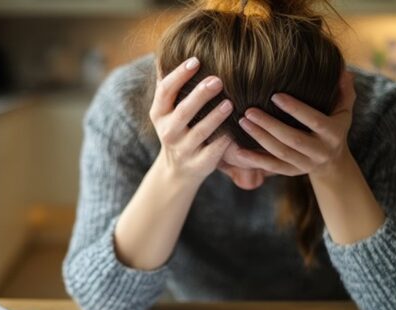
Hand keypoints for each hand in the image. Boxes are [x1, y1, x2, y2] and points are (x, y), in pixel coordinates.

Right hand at [150, 57, 233, 181]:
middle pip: (183, 111)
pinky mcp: (199, 165)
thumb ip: (168, 86)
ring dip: (215, 117)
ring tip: (230, 102)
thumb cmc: (177, 129)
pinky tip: (237, 128)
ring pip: (200, 133)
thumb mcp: (166, 110)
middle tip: (218, 80)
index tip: (196, 60)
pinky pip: (213, 151)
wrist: (177, 171)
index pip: (166, 91)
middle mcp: (168, 132)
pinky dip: (225, 140)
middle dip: (200, 95)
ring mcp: (183, 150)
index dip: (179, 75)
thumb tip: (168, 52)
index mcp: (158, 113)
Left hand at [235, 71, 356, 178]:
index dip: (296, 109)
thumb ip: (344, 90)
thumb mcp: (344, 110)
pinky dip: (256, 160)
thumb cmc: (334, 126)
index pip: (314, 121)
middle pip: (293, 139)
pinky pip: (273, 167)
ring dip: (260, 138)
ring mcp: (306, 164)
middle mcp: (320, 151)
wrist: (333, 162)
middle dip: (270, 125)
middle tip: (249, 110)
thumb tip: (342, 69)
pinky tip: (239, 151)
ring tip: (243, 122)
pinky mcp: (293, 172)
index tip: (275, 96)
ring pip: (280, 153)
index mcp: (333, 133)